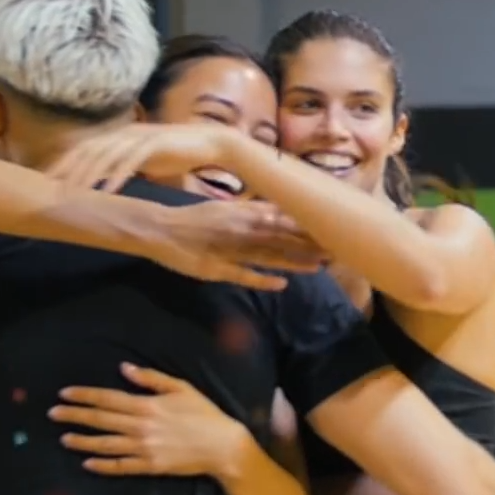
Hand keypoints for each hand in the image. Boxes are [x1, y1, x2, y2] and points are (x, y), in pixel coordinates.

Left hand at [47, 123, 244, 195]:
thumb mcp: (143, 160)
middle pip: (89, 149)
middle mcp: (126, 133)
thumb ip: (123, 166)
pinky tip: (108, 191)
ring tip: (74, 191)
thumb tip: (105, 180)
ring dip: (88, 173)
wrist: (208, 143)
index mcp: (120, 136)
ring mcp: (140, 138)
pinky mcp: (155, 145)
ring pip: (106, 155)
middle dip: (68, 167)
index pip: (85, 148)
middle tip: (51, 186)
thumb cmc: (176, 153)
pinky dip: (118, 176)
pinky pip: (131, 161)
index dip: (65, 162)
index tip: (48, 180)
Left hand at [50, 363, 249, 477]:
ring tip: (64, 438)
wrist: (222, 446)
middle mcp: (140, 427)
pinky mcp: (149, 466)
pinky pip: (119, 466)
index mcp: (147, 405)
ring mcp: (143, 448)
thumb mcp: (181, 388)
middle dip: (74, 416)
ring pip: (104, 444)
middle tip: (52, 414)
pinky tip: (87, 463)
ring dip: (82, 441)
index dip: (84, 396)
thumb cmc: (204, 413)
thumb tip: (124, 368)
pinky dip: (101, 465)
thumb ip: (151, 378)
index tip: (64, 394)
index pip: (107, 398)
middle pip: (100, 420)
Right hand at [145, 200, 326, 290]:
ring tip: (319, 266)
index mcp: (243, 214)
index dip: (306, 226)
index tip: (330, 229)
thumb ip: (250, 210)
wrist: (159, 229)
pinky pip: (244, 275)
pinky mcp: (218, 269)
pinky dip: (263, 280)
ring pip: (269, 256)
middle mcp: (241, 229)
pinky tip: (282, 284)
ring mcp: (230, 249)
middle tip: (336, 250)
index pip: (282, 220)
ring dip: (294, 261)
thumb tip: (277, 210)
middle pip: (281, 238)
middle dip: (308, 244)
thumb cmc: (193, 219)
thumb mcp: (226, 209)